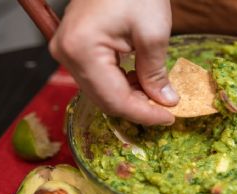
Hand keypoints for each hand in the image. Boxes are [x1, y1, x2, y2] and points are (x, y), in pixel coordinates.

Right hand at [50, 0, 178, 124]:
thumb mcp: (153, 33)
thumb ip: (155, 73)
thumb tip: (164, 101)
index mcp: (82, 50)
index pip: (114, 99)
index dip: (144, 114)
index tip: (169, 118)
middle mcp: (67, 54)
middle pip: (105, 100)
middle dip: (138, 108)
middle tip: (165, 109)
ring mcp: (68, 51)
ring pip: (102, 92)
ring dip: (131, 98)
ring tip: (157, 94)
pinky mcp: (76, 48)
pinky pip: (99, 78)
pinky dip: (122, 85)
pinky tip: (141, 80)